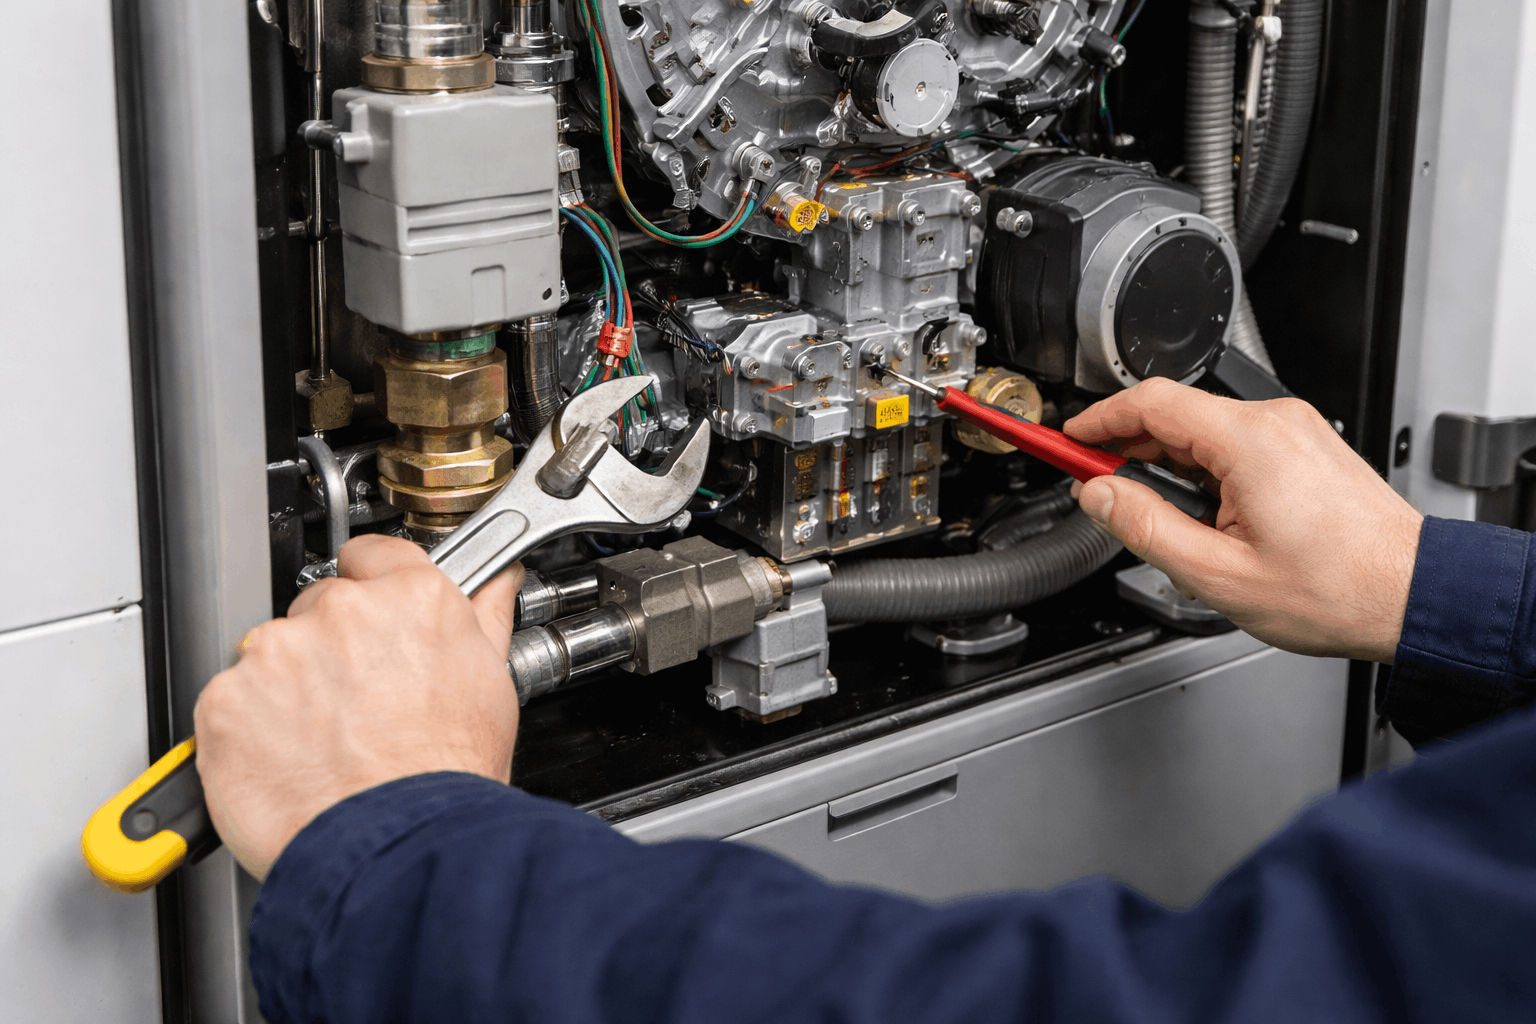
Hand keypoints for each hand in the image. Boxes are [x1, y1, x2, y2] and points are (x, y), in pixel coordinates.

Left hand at [194, 534, 523, 880]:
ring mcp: (278, 653)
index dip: (371, 587)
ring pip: (272, 656)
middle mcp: (341, 612)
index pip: (372, 555)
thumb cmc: (449, 774)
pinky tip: (291, 762)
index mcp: (410, 597)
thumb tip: (497, 582)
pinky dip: (248, 731)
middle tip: (357, 706)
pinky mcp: (227, 700)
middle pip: (319, 607)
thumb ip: (483, 616)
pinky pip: (230, 704)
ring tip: (327, 745)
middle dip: (330, 649)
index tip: (371, 617)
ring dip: (287, 691)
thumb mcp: (490, 682)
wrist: (401, 845)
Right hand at [1063, 378, 1422, 662]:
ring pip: (1205, 433)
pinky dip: (1203, 470)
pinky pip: (1236, 445)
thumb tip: (1099, 497)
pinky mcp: (1307, 449)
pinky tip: (1198, 513)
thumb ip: (1145, 528)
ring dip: (1166, 464)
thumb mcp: (1217, 573)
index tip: (1068, 440)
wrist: (1414, 595)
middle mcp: (1275, 423)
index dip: (1098, 420)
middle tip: (1095, 486)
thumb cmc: (1340, 588)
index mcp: (1249, 442)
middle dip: (1126, 447)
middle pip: (1175, 415)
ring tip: (1153, 515)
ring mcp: (1296, 432)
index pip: (1150, 403)